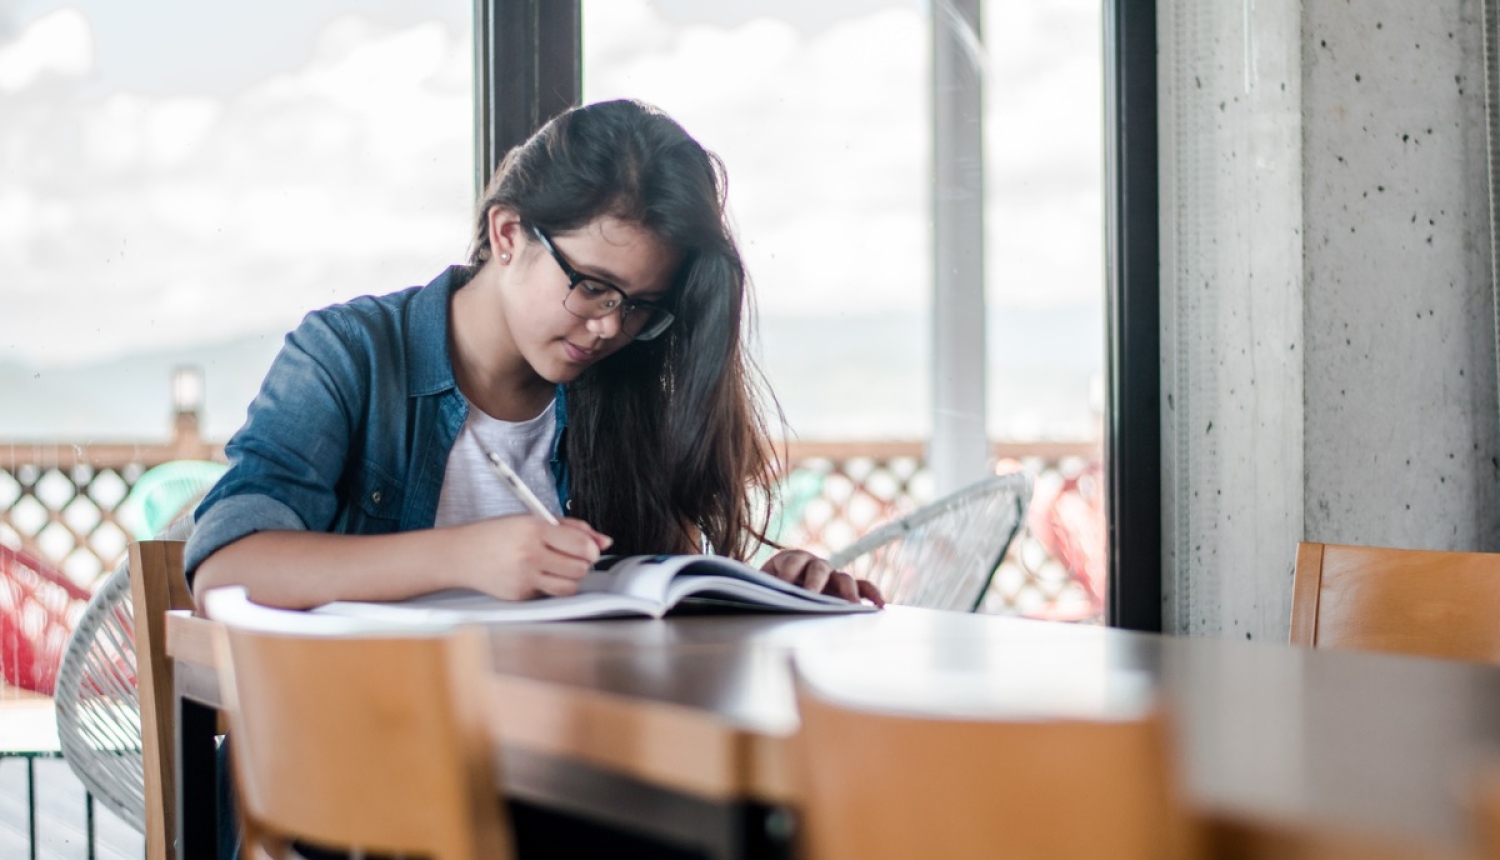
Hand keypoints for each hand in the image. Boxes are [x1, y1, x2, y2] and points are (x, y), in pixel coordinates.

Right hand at [449, 516, 611, 599]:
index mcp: (534, 529)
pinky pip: (550, 595)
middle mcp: (529, 554)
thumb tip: (604, 541)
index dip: (592, 549)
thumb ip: (571, 528)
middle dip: (582, 563)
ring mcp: (524, 578)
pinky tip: (537, 575)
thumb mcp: (532, 520)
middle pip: (580, 567)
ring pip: (570, 586)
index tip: (590, 549)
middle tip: (570, 557)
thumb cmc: (497, 535)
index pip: (581, 544)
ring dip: (570, 577)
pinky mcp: (520, 596)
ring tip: (556, 567)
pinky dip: (550, 587)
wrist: (461, 555)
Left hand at [760, 549, 884, 606]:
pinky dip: (872, 593)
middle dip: (816, 581)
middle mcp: (814, 564)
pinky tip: (880, 606)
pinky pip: (862, 587)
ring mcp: (832, 576)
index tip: (783, 584)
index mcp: (790, 559)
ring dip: (848, 591)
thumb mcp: (761, 588)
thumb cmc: (768, 591)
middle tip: (812, 595)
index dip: (788, 571)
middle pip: (819, 568)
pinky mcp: (845, 588)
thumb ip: (761, 589)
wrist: (775, 591)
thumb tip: (755, 596)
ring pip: (844, 578)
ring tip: (852, 605)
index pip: (792, 560)